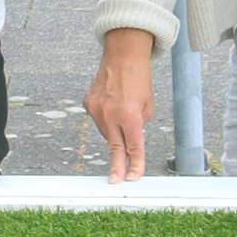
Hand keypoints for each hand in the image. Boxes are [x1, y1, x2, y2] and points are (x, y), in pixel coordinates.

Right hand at [83, 26, 157, 179]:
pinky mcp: (87, 103)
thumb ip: (138, 127)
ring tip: (122, 114)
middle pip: (114, 148)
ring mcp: (96, 109)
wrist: (122, 56)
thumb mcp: (148, 106)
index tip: (132, 177)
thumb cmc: (138, 78)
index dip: (134, 164)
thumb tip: (129, 142)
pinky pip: (98, 120)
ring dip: (114, 132)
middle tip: (115, 180)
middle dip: (116, 166)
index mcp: (130, 115)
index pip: (133, 147)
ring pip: (106, 133)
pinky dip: (106, 119)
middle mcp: (111, 114)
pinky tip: (112, 106)